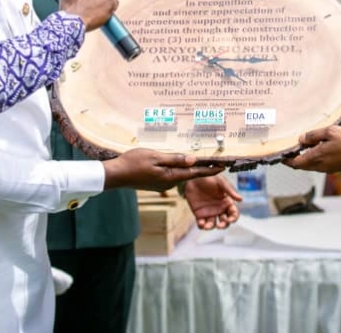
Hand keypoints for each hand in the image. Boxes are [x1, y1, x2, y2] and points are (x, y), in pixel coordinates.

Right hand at [102, 149, 222, 191]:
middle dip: (204, 169)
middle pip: (191, 175)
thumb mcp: (155, 157)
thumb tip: (193, 160)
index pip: (196, 173)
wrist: (116, 174)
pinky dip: (180, 169)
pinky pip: (172, 175)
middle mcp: (169, 182)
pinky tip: (182, 163)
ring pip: (181, 174)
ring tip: (203, 160)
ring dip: (192, 168)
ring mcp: (163, 183)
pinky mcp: (157, 182)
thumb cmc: (134, 163)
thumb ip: (174, 159)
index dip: (210, 169)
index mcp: (171, 176)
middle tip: (218, 162)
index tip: (224, 166)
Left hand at [184, 176, 241, 229]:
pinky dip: (201, 226)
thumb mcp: (221, 182)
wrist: (194, 177)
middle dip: (224, 225)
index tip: (230, 219)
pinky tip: (201, 223)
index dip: (233, 218)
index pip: (233, 213)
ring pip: (213, 225)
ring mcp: (209, 212)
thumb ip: (230, 191)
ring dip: (211, 227)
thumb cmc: (210, 178)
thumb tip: (241, 199)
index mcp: (227, 202)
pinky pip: (201, 224)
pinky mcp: (199, 214)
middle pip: (225, 222)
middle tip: (220, 225)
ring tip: (207, 226)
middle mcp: (219, 209)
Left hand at [283, 125, 340, 172]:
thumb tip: (301, 139)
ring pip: (310, 165)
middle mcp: (320, 166)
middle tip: (290, 149)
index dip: (286, 159)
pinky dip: (314, 158)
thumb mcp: (329, 132)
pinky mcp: (334, 168)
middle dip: (294, 158)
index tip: (281, 154)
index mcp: (316, 158)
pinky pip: (319, 164)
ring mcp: (328, 168)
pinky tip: (317, 148)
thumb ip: (313, 136)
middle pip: (301, 165)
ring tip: (303, 146)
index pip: (294, 163)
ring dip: (304, 157)